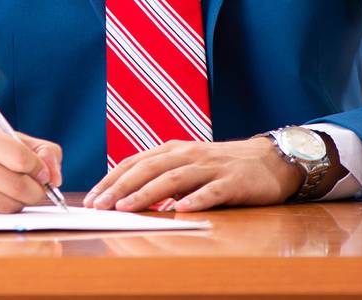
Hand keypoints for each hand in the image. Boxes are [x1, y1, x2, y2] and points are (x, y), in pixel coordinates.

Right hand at [0, 118, 62, 212]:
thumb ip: (34, 148)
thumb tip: (56, 176)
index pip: (22, 158)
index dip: (40, 170)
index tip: (42, 173)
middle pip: (18, 186)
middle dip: (36, 192)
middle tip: (37, 189)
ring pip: (6, 205)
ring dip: (18, 203)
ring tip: (13, 192)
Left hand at [84, 137, 300, 212]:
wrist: (269, 159)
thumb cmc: (221, 167)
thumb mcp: (187, 166)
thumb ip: (161, 177)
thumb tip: (128, 196)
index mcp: (172, 150)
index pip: (134, 163)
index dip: (111, 180)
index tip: (92, 198)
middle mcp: (187, 155)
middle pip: (147, 170)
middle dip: (120, 188)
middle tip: (100, 206)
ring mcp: (210, 167)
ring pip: (173, 179)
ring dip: (147, 194)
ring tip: (126, 207)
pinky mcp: (233, 182)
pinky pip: (211, 192)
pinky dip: (195, 200)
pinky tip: (180, 211)